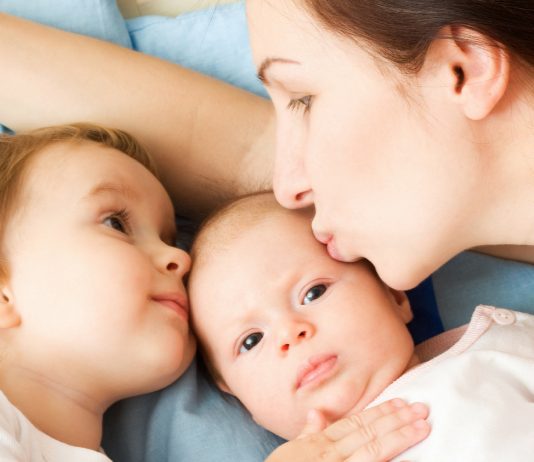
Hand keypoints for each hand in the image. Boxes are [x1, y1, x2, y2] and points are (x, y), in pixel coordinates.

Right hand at [265, 399, 429, 461]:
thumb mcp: (289, 453)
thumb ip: (308, 434)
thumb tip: (316, 412)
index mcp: (319, 444)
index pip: (355, 422)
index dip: (379, 412)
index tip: (400, 402)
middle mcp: (330, 454)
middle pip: (368, 432)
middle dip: (396, 419)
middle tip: (422, 408)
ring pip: (373, 450)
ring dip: (399, 437)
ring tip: (422, 426)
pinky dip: (388, 461)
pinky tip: (408, 457)